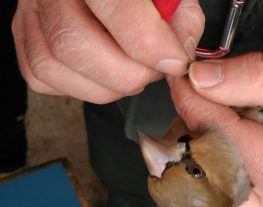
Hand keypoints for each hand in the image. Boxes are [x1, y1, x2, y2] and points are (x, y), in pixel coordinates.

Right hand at [12, 0, 203, 102]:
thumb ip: (182, 17)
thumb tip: (179, 54)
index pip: (117, 7)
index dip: (150, 45)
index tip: (174, 62)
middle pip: (75, 46)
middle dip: (128, 75)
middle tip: (152, 70)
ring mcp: (30, 12)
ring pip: (53, 67)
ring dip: (104, 86)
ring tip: (131, 73)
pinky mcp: (24, 35)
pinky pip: (42, 77)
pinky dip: (80, 86)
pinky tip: (103, 73)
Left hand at [168, 53, 262, 206]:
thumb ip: (258, 77)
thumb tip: (202, 80)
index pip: (227, 146)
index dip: (197, 108)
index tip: (182, 81)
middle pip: (206, 175)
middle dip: (195, 131)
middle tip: (210, 97)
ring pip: (203, 188)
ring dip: (199, 147)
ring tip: (226, 118)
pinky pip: (215, 192)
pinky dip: (210, 160)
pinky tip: (227, 137)